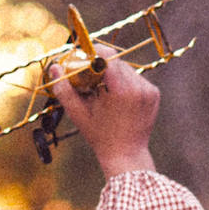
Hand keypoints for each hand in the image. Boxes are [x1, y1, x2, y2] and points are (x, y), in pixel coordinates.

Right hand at [48, 44, 159, 178]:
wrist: (126, 156)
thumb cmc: (99, 137)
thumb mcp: (79, 114)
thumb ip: (65, 90)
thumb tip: (54, 68)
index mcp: (120, 90)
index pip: (108, 56)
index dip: (95, 53)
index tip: (86, 59)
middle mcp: (138, 87)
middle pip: (117, 62)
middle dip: (103, 66)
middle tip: (92, 78)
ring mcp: (148, 90)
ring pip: (128, 69)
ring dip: (115, 75)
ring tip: (106, 92)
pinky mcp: (154, 94)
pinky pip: (137, 79)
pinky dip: (127, 84)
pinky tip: (120, 100)